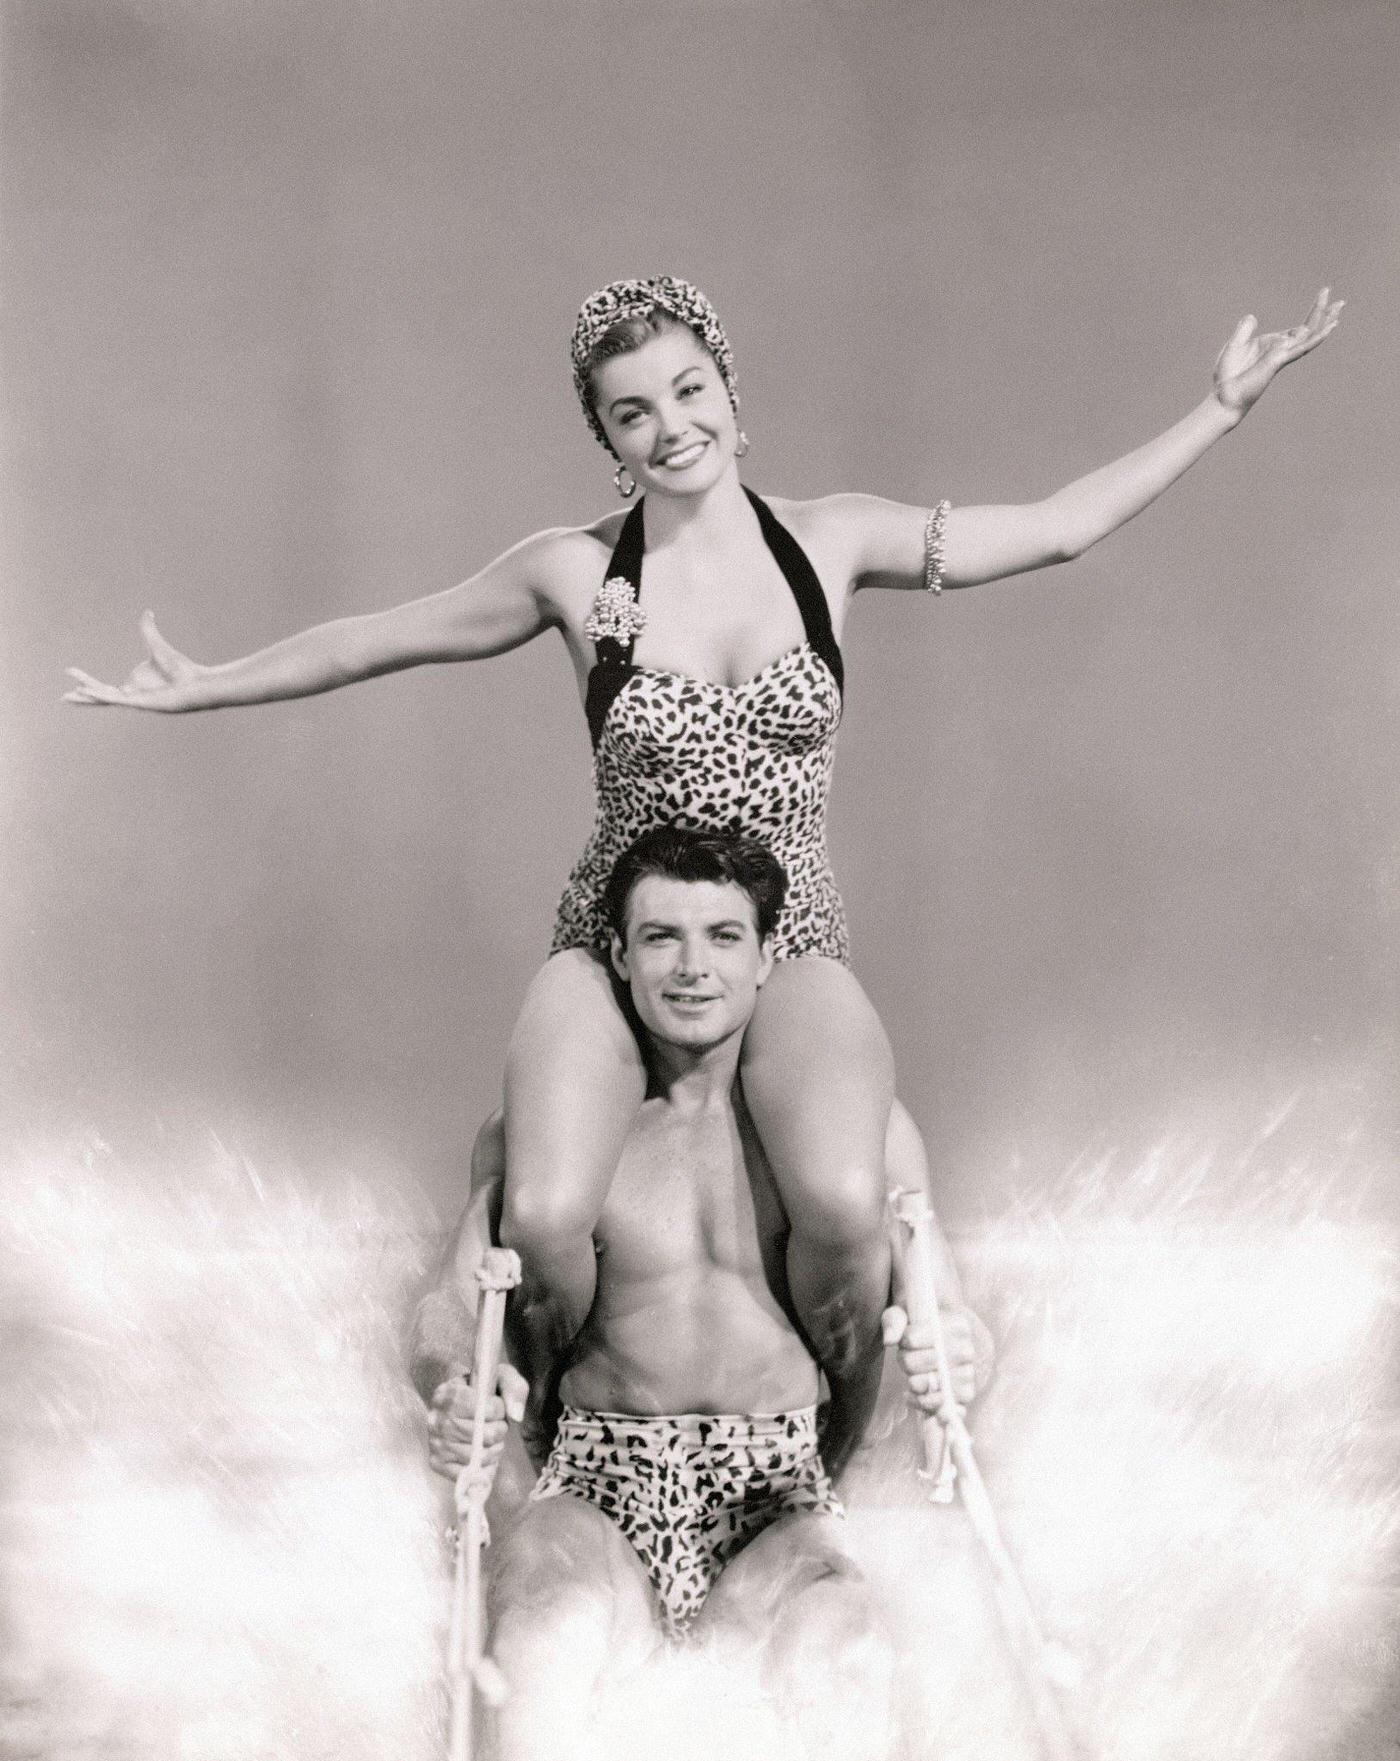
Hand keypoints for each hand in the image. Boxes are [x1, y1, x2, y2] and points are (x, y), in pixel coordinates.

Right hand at [64, 611, 207, 710]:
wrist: (196, 681)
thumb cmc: (180, 669)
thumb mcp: (157, 645)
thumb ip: (148, 630)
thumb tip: (147, 612)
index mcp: (132, 684)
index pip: (104, 687)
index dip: (86, 681)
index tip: (69, 672)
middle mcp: (131, 694)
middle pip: (101, 696)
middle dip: (82, 695)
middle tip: (63, 696)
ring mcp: (135, 700)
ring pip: (106, 700)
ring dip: (88, 697)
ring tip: (69, 696)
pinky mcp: (142, 702)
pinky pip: (118, 699)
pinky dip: (103, 695)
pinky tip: (89, 692)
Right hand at [426, 1362, 530, 1482]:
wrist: (462, 1406)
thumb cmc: (484, 1392)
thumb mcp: (501, 1378)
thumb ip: (513, 1388)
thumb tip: (516, 1416)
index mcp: (448, 1393)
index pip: (481, 1408)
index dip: (498, 1409)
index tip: (497, 1407)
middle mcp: (436, 1418)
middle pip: (480, 1435)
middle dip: (498, 1431)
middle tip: (497, 1425)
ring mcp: (434, 1442)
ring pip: (476, 1456)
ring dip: (494, 1450)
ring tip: (492, 1440)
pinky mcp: (436, 1462)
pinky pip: (468, 1474)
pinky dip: (484, 1467)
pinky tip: (485, 1454)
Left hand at [881, 1303, 994, 1415]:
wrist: (941, 1342)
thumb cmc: (920, 1326)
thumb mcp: (904, 1314)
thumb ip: (894, 1320)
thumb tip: (889, 1340)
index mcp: (956, 1325)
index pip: (914, 1338)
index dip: (904, 1341)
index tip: (906, 1339)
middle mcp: (967, 1350)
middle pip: (921, 1363)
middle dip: (907, 1363)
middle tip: (909, 1358)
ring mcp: (968, 1374)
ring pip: (930, 1386)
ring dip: (914, 1383)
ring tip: (912, 1376)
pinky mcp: (966, 1395)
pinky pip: (943, 1406)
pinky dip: (922, 1403)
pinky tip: (912, 1396)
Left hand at [1213, 288, 1342, 416]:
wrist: (1225, 396)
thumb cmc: (1229, 375)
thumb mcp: (1235, 345)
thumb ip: (1244, 330)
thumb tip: (1252, 317)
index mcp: (1273, 345)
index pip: (1298, 329)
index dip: (1312, 314)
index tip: (1324, 295)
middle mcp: (1281, 349)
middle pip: (1309, 329)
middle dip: (1323, 313)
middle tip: (1341, 300)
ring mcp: (1282, 355)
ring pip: (1310, 335)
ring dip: (1325, 320)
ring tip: (1339, 306)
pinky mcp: (1278, 360)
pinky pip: (1301, 347)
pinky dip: (1316, 337)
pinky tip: (1329, 328)